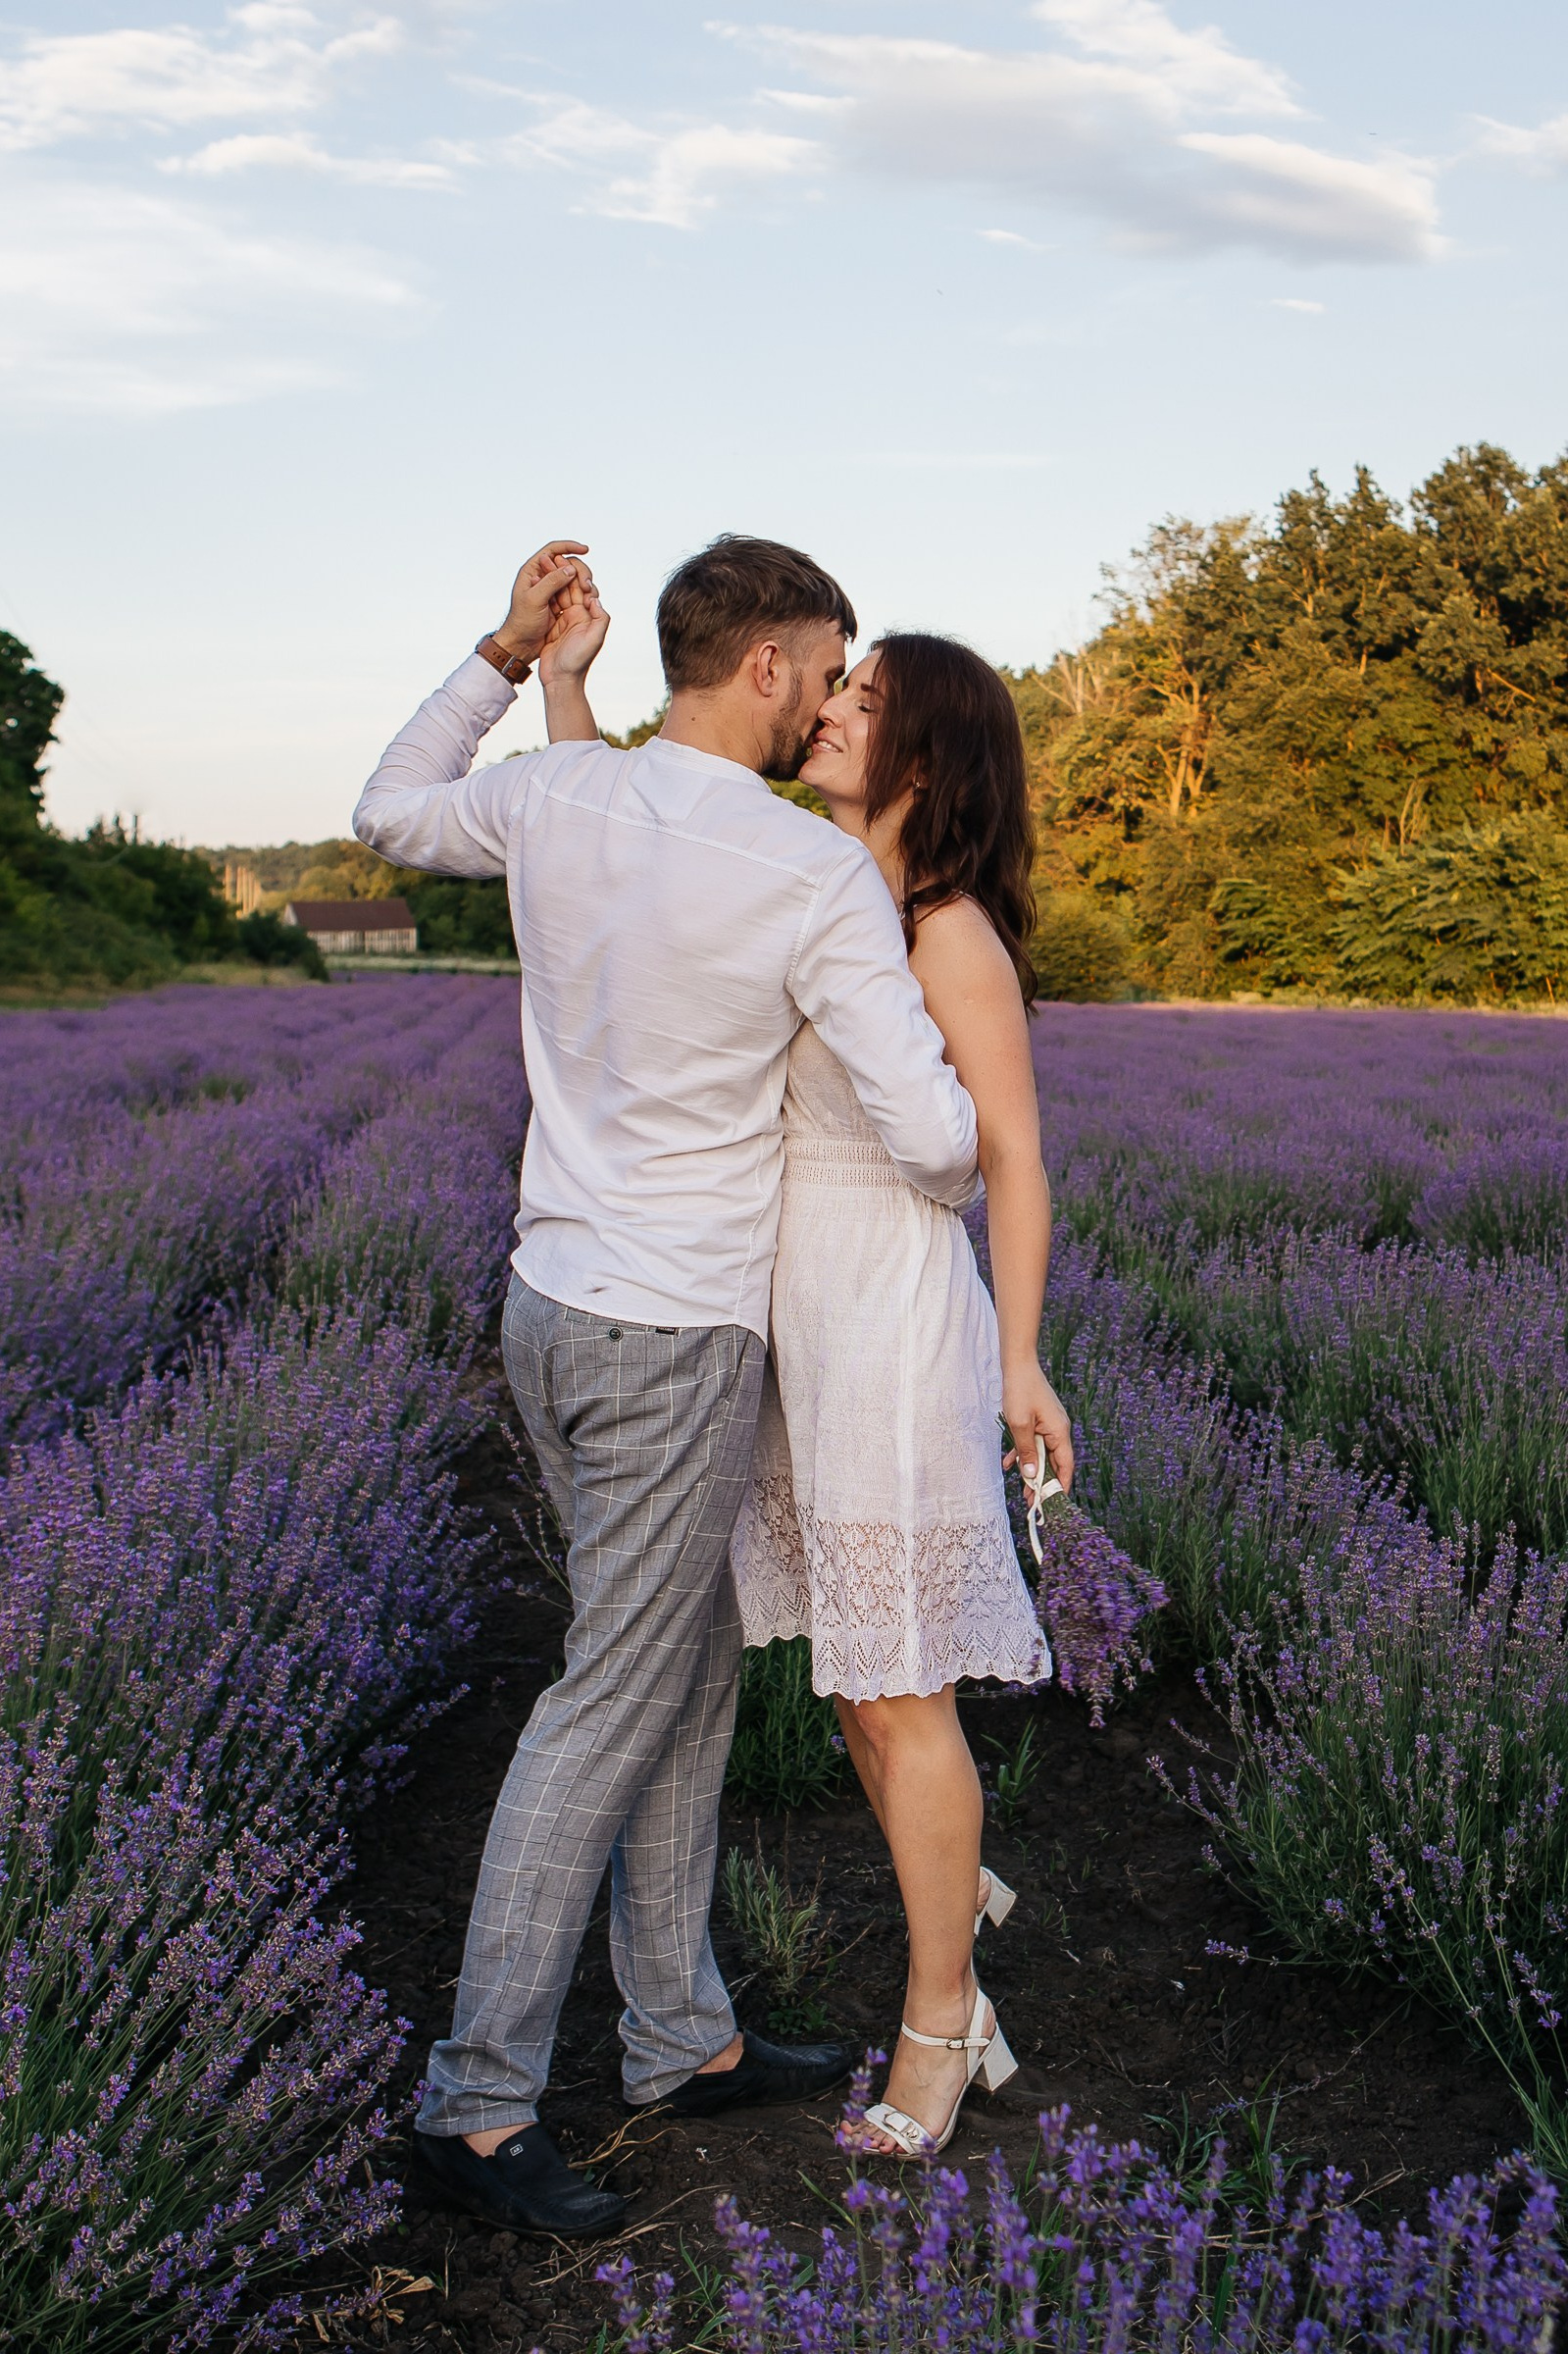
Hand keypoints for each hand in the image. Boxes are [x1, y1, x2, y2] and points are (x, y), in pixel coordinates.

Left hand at [491, 540, 590, 664]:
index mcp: (532, 571)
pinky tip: (586, 602)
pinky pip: (573, 592)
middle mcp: (542, 577)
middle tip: (586, 585)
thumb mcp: (534, 599)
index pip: (552, 550)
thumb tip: (570, 568)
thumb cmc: (522, 621)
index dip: (569, 546)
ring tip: (587, 594)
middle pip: (566, 563)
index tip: (585, 550)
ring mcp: (551, 590)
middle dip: (579, 570)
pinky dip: (581, 594)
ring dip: (582, 583)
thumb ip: (551, 582)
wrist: (522, 644)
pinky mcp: (558, 602)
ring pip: (572, 578)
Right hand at [539, 562, 609, 688]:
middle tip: (552, 556)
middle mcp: (578, 615)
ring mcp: (564, 619)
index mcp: (589, 615)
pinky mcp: (552, 625)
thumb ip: (600, 618)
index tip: (568, 564)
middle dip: (562, 571)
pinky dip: (543, 592)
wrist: (560, 681)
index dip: (578, 574)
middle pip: (571, 587)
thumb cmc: (578, 662)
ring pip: (558, 593)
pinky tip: (535, 580)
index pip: (585, 589)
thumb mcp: (594, 640)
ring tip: (541, 562)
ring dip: (551, 578)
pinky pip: (548, 604)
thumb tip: (594, 597)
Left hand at [1000, 1363, 1074, 1494]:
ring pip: (1042, 1453)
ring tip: (1022, 1488)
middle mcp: (1059, 1429)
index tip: (1051, 1502)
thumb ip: (1027, 1451)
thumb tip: (1032, 1475)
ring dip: (1032, 1469)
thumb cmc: (1020, 1390)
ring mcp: (1050, 1424)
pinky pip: (1034, 1441)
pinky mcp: (1040, 1419)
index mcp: (1059, 1431)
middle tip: (1031, 1500)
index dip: (1060, 1485)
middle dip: (1043, 1482)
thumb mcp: (1019, 1425)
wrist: (1018, 1364)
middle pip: (1055, 1462)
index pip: (1066, 1465)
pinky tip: (1009, 1462)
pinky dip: (1024, 1452)